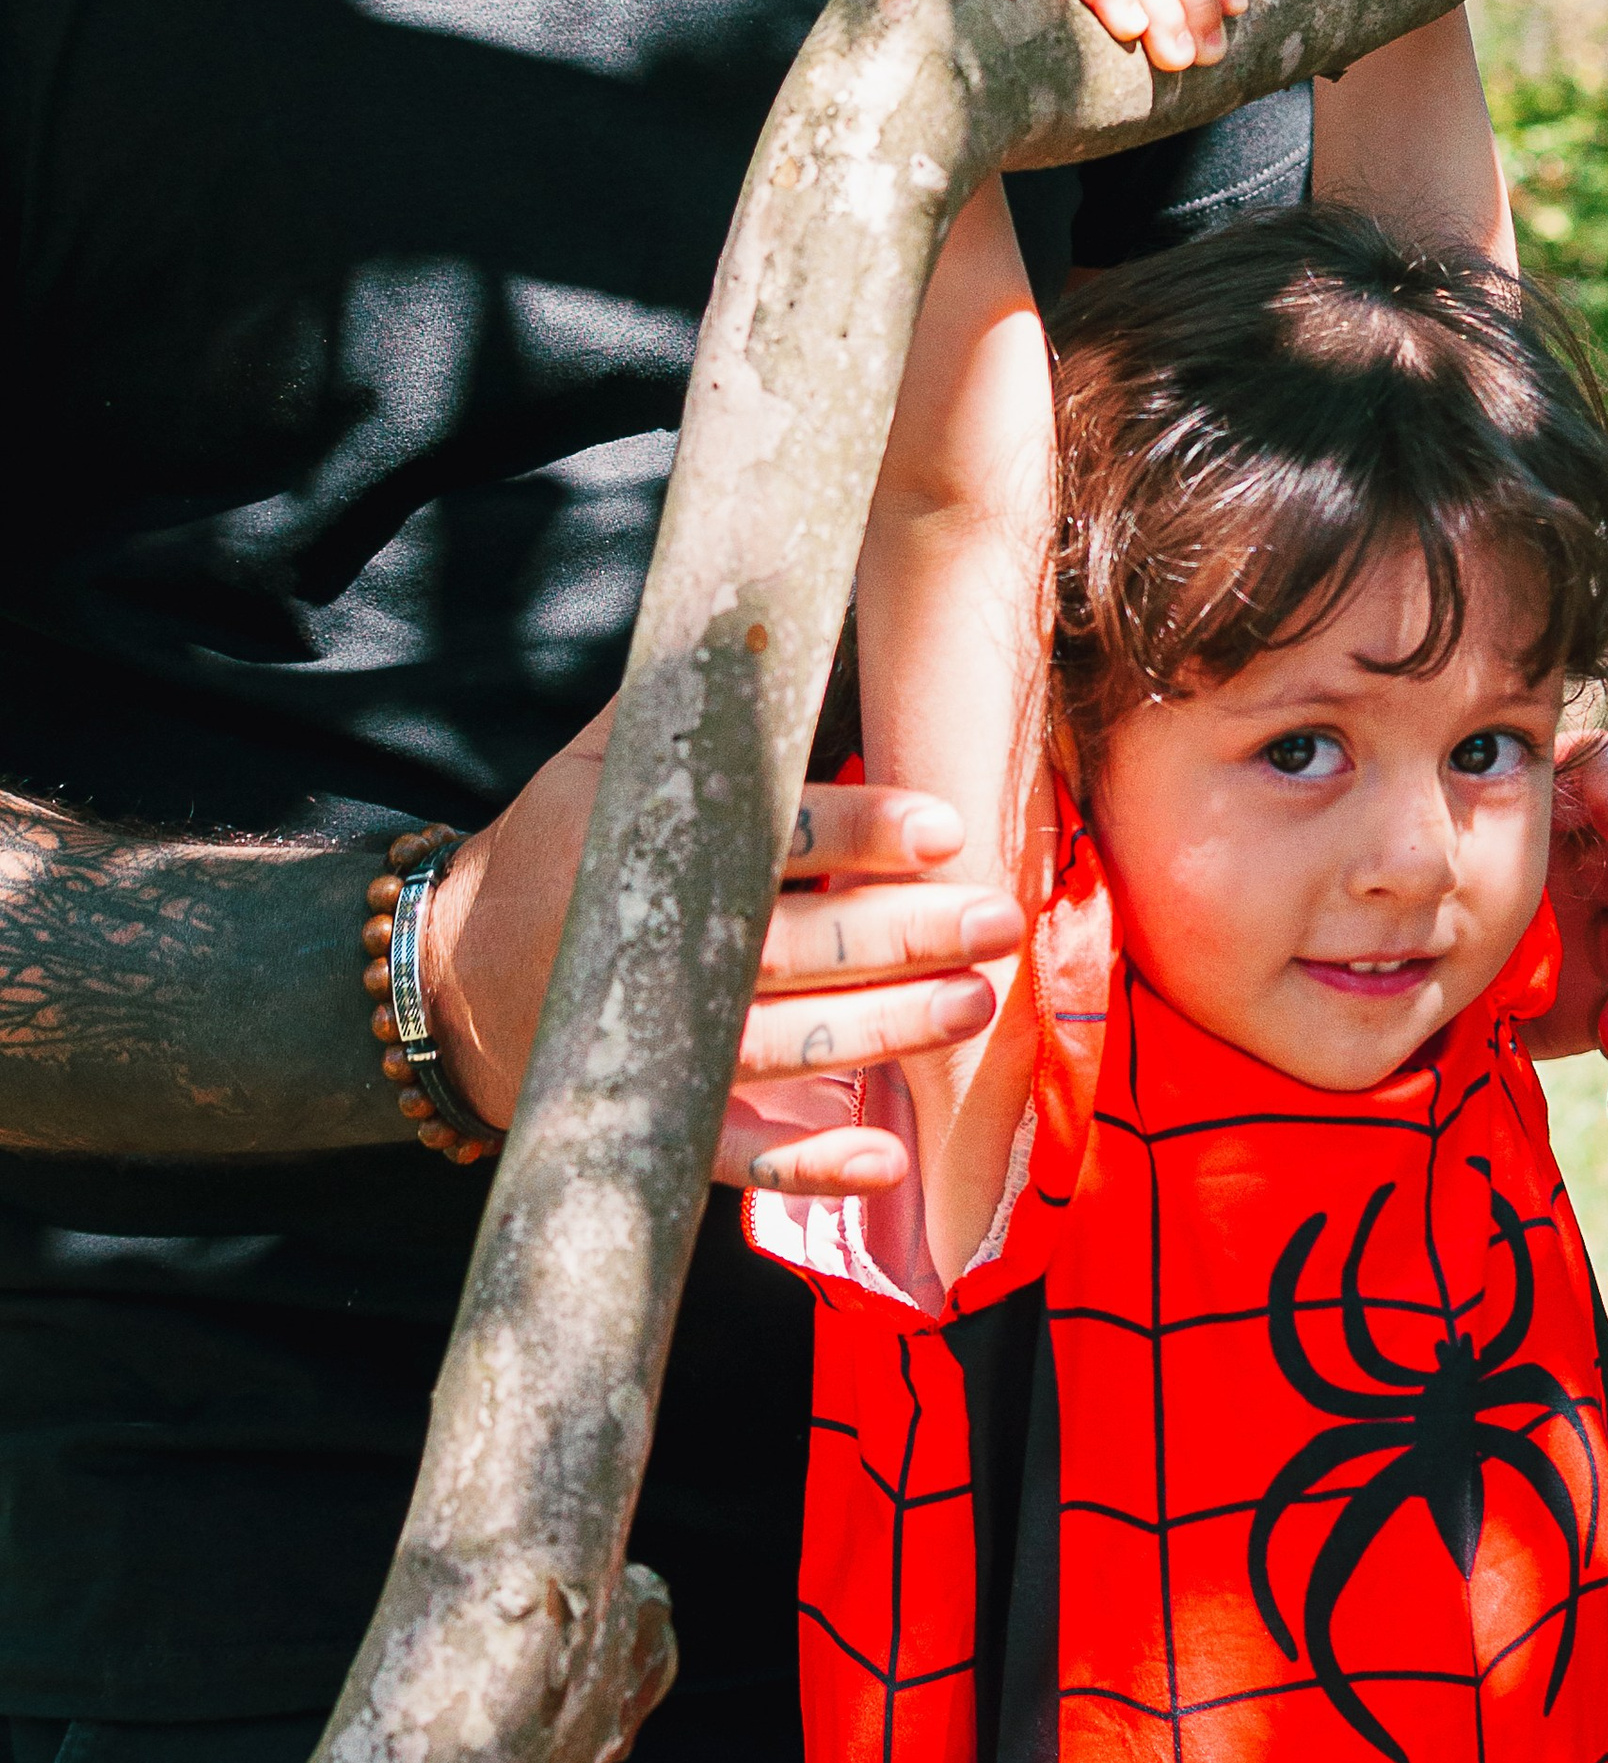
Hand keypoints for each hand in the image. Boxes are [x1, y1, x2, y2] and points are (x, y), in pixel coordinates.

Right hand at [421, 713, 1022, 1193]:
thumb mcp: (603, 759)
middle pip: (806, 946)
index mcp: (652, 853)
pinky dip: (814, 1168)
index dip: (862, 832)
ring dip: (892, 1031)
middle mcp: (665, 956)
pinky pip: (744, 1155)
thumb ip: (691, 703)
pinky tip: (888, 1161)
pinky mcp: (666, 1119)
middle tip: (999, 919)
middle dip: (911, 935)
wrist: (453, 984)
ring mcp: (665, 1048)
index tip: (945, 827)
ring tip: (976, 1005)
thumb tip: (783, 595)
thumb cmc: (556, 850)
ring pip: (796, 1044)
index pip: (774, 840)